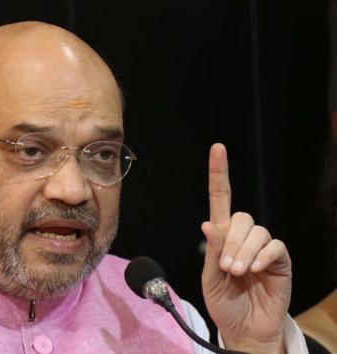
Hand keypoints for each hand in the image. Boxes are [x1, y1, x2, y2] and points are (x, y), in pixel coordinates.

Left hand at [201, 144, 291, 353]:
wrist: (244, 328)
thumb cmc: (224, 302)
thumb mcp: (210, 279)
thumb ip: (212, 252)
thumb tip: (209, 224)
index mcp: (222, 237)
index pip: (221, 200)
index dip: (219, 174)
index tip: (217, 148)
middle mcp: (243, 238)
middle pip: (241, 217)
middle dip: (231, 241)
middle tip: (226, 267)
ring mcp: (262, 248)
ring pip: (257, 230)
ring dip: (244, 251)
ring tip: (237, 273)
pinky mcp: (280, 260)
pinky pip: (275, 246)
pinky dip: (263, 256)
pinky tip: (255, 270)